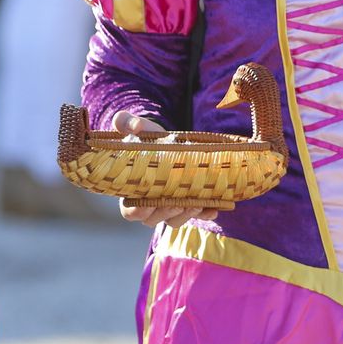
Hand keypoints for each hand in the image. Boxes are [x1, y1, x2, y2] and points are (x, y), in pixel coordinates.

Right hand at [110, 111, 219, 227]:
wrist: (170, 141)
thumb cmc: (149, 139)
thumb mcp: (139, 129)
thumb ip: (128, 123)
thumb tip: (135, 125)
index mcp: (133, 190)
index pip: (130, 212)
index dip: (137, 211)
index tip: (147, 203)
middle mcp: (151, 203)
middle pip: (154, 219)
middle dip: (166, 213)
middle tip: (178, 203)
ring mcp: (171, 206)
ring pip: (174, 220)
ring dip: (186, 215)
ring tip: (197, 203)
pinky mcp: (190, 203)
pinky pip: (198, 215)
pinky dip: (206, 212)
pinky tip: (214, 207)